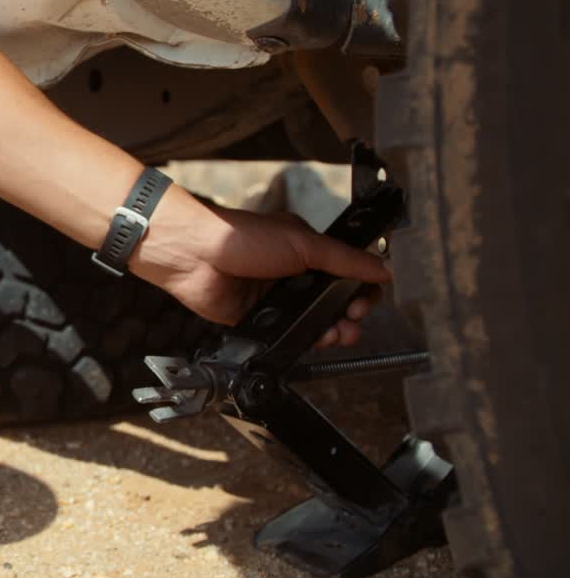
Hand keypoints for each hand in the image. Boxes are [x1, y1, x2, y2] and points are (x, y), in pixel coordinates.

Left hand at [130, 188, 391, 346]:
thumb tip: (382, 268)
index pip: (346, 274)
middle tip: (353, 318)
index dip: (362, 289)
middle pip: (334, 303)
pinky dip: (303, 340)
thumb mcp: (302, 243)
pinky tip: (312, 339)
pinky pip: (289, 335)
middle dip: (350, 314)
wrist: (195, 255)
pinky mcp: (259, 319)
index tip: (366, 299)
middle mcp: (293, 275)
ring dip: (332, 330)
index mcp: (306, 251)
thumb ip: (343, 259)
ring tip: (337, 334)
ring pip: (314, 322)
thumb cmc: (242, 238)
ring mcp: (276, 298)